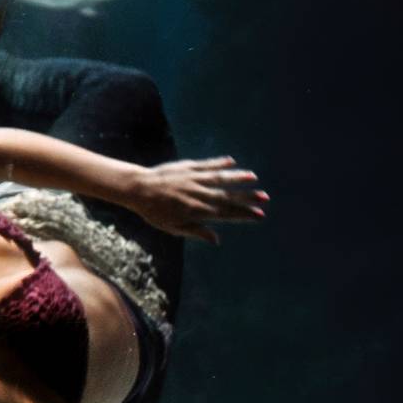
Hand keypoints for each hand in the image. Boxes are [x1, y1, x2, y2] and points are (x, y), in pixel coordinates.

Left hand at [129, 156, 268, 244]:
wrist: (138, 188)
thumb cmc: (153, 211)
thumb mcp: (173, 227)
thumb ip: (196, 232)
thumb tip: (217, 240)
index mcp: (197, 211)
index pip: (226, 213)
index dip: (244, 214)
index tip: (259, 215)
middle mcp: (198, 194)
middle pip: (227, 196)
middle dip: (247, 197)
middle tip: (265, 198)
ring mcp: (194, 179)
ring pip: (220, 178)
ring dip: (237, 178)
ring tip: (253, 177)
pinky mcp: (187, 168)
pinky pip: (206, 165)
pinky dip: (219, 163)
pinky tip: (231, 161)